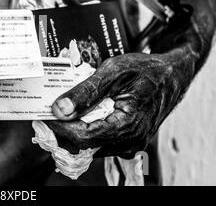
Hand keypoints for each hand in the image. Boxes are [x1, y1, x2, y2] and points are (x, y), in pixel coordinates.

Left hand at [46, 52, 189, 157]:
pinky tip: (75, 115)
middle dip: (62, 129)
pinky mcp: (126, 139)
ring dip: (71, 130)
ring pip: (90, 145)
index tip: (42, 114)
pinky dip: (83, 129)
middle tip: (45, 112)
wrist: (172, 75)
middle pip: (84, 145)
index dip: (59, 127)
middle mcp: (130, 141)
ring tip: (57, 111)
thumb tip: (60, 109)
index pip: (83, 137)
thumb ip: (86, 91)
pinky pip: (99, 140)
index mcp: (128, 125)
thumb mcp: (114, 71)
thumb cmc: (147, 70)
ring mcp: (129, 143)